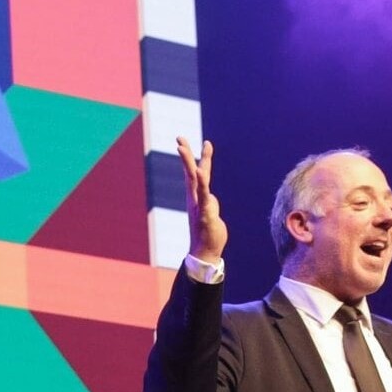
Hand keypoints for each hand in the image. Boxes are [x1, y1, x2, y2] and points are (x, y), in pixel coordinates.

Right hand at [173, 138, 226, 264]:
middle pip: (190, 172)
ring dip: (189, 163)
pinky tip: (201, 172)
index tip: (190, 143)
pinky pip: (204, 195)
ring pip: (193, 180)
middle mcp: (195, 199)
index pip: (194, 173)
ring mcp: (198, 205)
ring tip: (183, 148)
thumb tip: (211, 197)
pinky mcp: (205, 213)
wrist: (204, 252)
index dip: (194, 157)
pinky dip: (202, 183)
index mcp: (197, 197)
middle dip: (185, 154)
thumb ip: (210, 203)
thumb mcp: (212, 214)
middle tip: (179, 138)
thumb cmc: (208, 234)